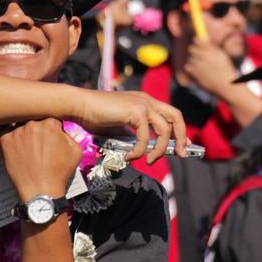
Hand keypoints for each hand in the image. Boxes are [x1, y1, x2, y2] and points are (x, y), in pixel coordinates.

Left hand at [0, 119, 82, 201]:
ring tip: (28, 147)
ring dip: (24, 132)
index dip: (51, 128)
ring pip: (21, 124)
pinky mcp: (5, 140)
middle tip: (38, 143)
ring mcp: (18, 132)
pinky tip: (16, 145)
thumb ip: (69, 134)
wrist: (41, 191)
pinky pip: (6, 130)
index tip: (50, 137)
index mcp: (51, 124)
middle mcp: (33, 124)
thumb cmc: (58, 173)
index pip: (50, 118)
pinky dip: (11, 135)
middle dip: (37, 129)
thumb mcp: (76, 151)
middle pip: (35, 120)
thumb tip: (60, 130)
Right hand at [69, 89, 186, 163]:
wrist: (79, 106)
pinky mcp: (136, 112)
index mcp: (144, 101)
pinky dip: (139, 151)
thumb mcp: (119, 127)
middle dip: (181, 138)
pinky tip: (129, 156)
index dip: (179, 130)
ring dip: (160, 150)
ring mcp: (143, 104)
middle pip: (176, 117)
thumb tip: (143, 150)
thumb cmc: (94, 115)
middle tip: (182, 155)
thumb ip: (133, 134)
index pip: (170, 114)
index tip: (182, 146)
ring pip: (164, 131)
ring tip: (148, 161)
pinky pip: (146, 139)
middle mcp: (146, 100)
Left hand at [183, 37, 239, 97]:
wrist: (226, 85)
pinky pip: (188, 66)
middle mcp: (204, 56)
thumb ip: (211, 46)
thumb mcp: (221, 55)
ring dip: (193, 59)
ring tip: (201, 64)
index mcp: (212, 50)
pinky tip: (198, 70)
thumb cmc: (225, 70)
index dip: (197, 41)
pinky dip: (191, 67)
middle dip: (194, 50)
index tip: (197, 43)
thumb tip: (204, 37)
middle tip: (198, 54)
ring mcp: (199, 64)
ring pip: (190, 58)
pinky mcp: (195, 73)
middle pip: (192, 48)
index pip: (198, 40)